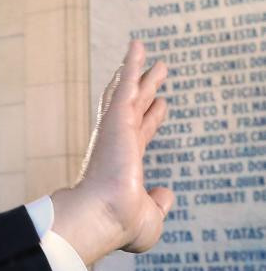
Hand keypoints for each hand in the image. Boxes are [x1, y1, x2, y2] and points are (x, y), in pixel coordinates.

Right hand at [51, 41, 174, 264]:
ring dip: (137, 70)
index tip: (162, 105)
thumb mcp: (150, 217)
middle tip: (156, 70)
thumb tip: (166, 193)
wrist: (104, 217)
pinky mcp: (117, 119)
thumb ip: (158, 204)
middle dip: (145, 89)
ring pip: (129, 92)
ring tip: (143, 49)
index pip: (141, 134)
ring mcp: (116, 130)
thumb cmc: (121, 224)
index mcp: (124, 165)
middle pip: (134, 108)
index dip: (153, 119)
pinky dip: (131, 65)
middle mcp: (118, 143)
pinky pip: (126, 85)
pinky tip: (138, 46)